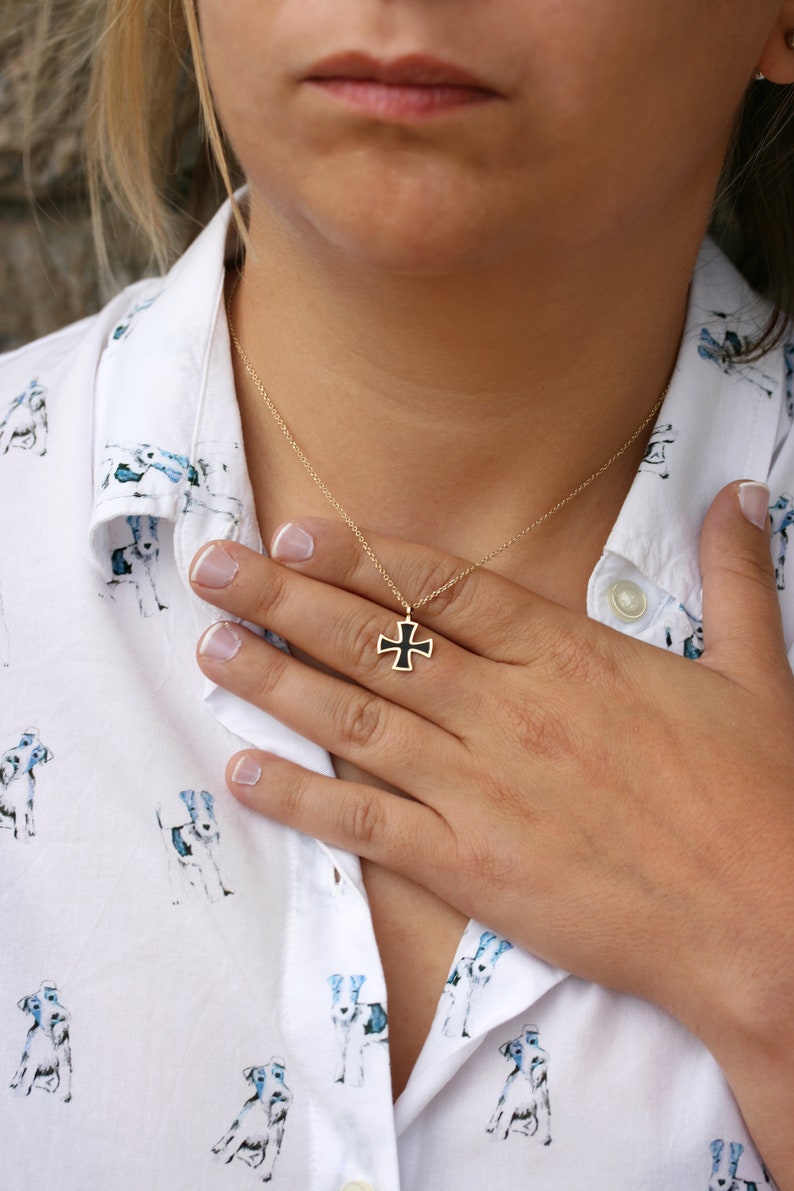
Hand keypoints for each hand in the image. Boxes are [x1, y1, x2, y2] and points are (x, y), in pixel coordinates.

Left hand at [190, 481, 793, 1182]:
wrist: (765, 924)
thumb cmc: (759, 798)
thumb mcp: (757, 672)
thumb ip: (735, 576)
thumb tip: (739, 493)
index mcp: (570, 656)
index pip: (444, 587)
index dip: (362, 556)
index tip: (297, 533)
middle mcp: (508, 713)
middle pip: (376, 642)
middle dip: (284, 600)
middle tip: (211, 566)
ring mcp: (482, 791)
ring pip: (356, 722)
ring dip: (274, 683)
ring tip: (209, 647)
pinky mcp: (472, 868)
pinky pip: (368, 826)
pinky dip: (301, 798)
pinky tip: (245, 770)